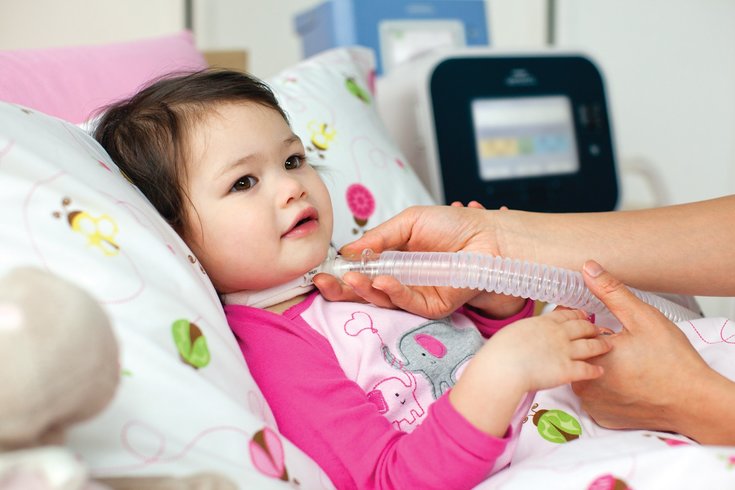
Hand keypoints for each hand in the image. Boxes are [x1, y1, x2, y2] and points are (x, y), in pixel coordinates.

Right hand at [314, 203, 515, 318]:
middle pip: (365, 293)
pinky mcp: (434, 306)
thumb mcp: (408, 223)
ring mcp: (417, 295)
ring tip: (351, 278)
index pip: (361, 274)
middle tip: (324, 283)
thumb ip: (378, 239)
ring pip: (383, 300)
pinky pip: (409, 304)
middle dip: (342, 290)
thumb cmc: (453, 225)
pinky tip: (383, 281)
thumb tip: (348, 252)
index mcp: (393, 262)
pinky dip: (393, 293)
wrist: (487, 234)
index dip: (340, 275)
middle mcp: (402, 281)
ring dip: (364, 290)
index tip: (322, 273)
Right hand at [450, 308, 609, 435]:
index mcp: (544, 322)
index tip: (582, 315)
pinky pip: (587, 370)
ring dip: (600, 345)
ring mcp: (565, 351)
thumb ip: (527, 330)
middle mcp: (558, 334)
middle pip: (582, 327)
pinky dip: (595, 370)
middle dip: (593, 327)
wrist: (504, 367)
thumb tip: (527, 333)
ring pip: (590, 346)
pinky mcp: (567, 370)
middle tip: (598, 328)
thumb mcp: (514, 330)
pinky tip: (600, 371)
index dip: (577, 314)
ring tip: (607, 345)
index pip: (566, 315)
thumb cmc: (501, 350)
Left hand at [571, 260, 714, 436]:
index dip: (587, 324)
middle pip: (576, 354)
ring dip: (597, 366)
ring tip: (624, 363)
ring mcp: (592, 404)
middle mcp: (584, 384)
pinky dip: (605, 387)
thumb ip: (611, 293)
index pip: (571, 332)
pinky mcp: (602, 417)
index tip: (604, 325)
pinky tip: (624, 381)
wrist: (694, 401)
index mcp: (589, 357)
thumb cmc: (672, 361)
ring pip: (584, 375)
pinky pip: (595, 396)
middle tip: (623, 346)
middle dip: (592, 345)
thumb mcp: (642, 318)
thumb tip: (588, 269)